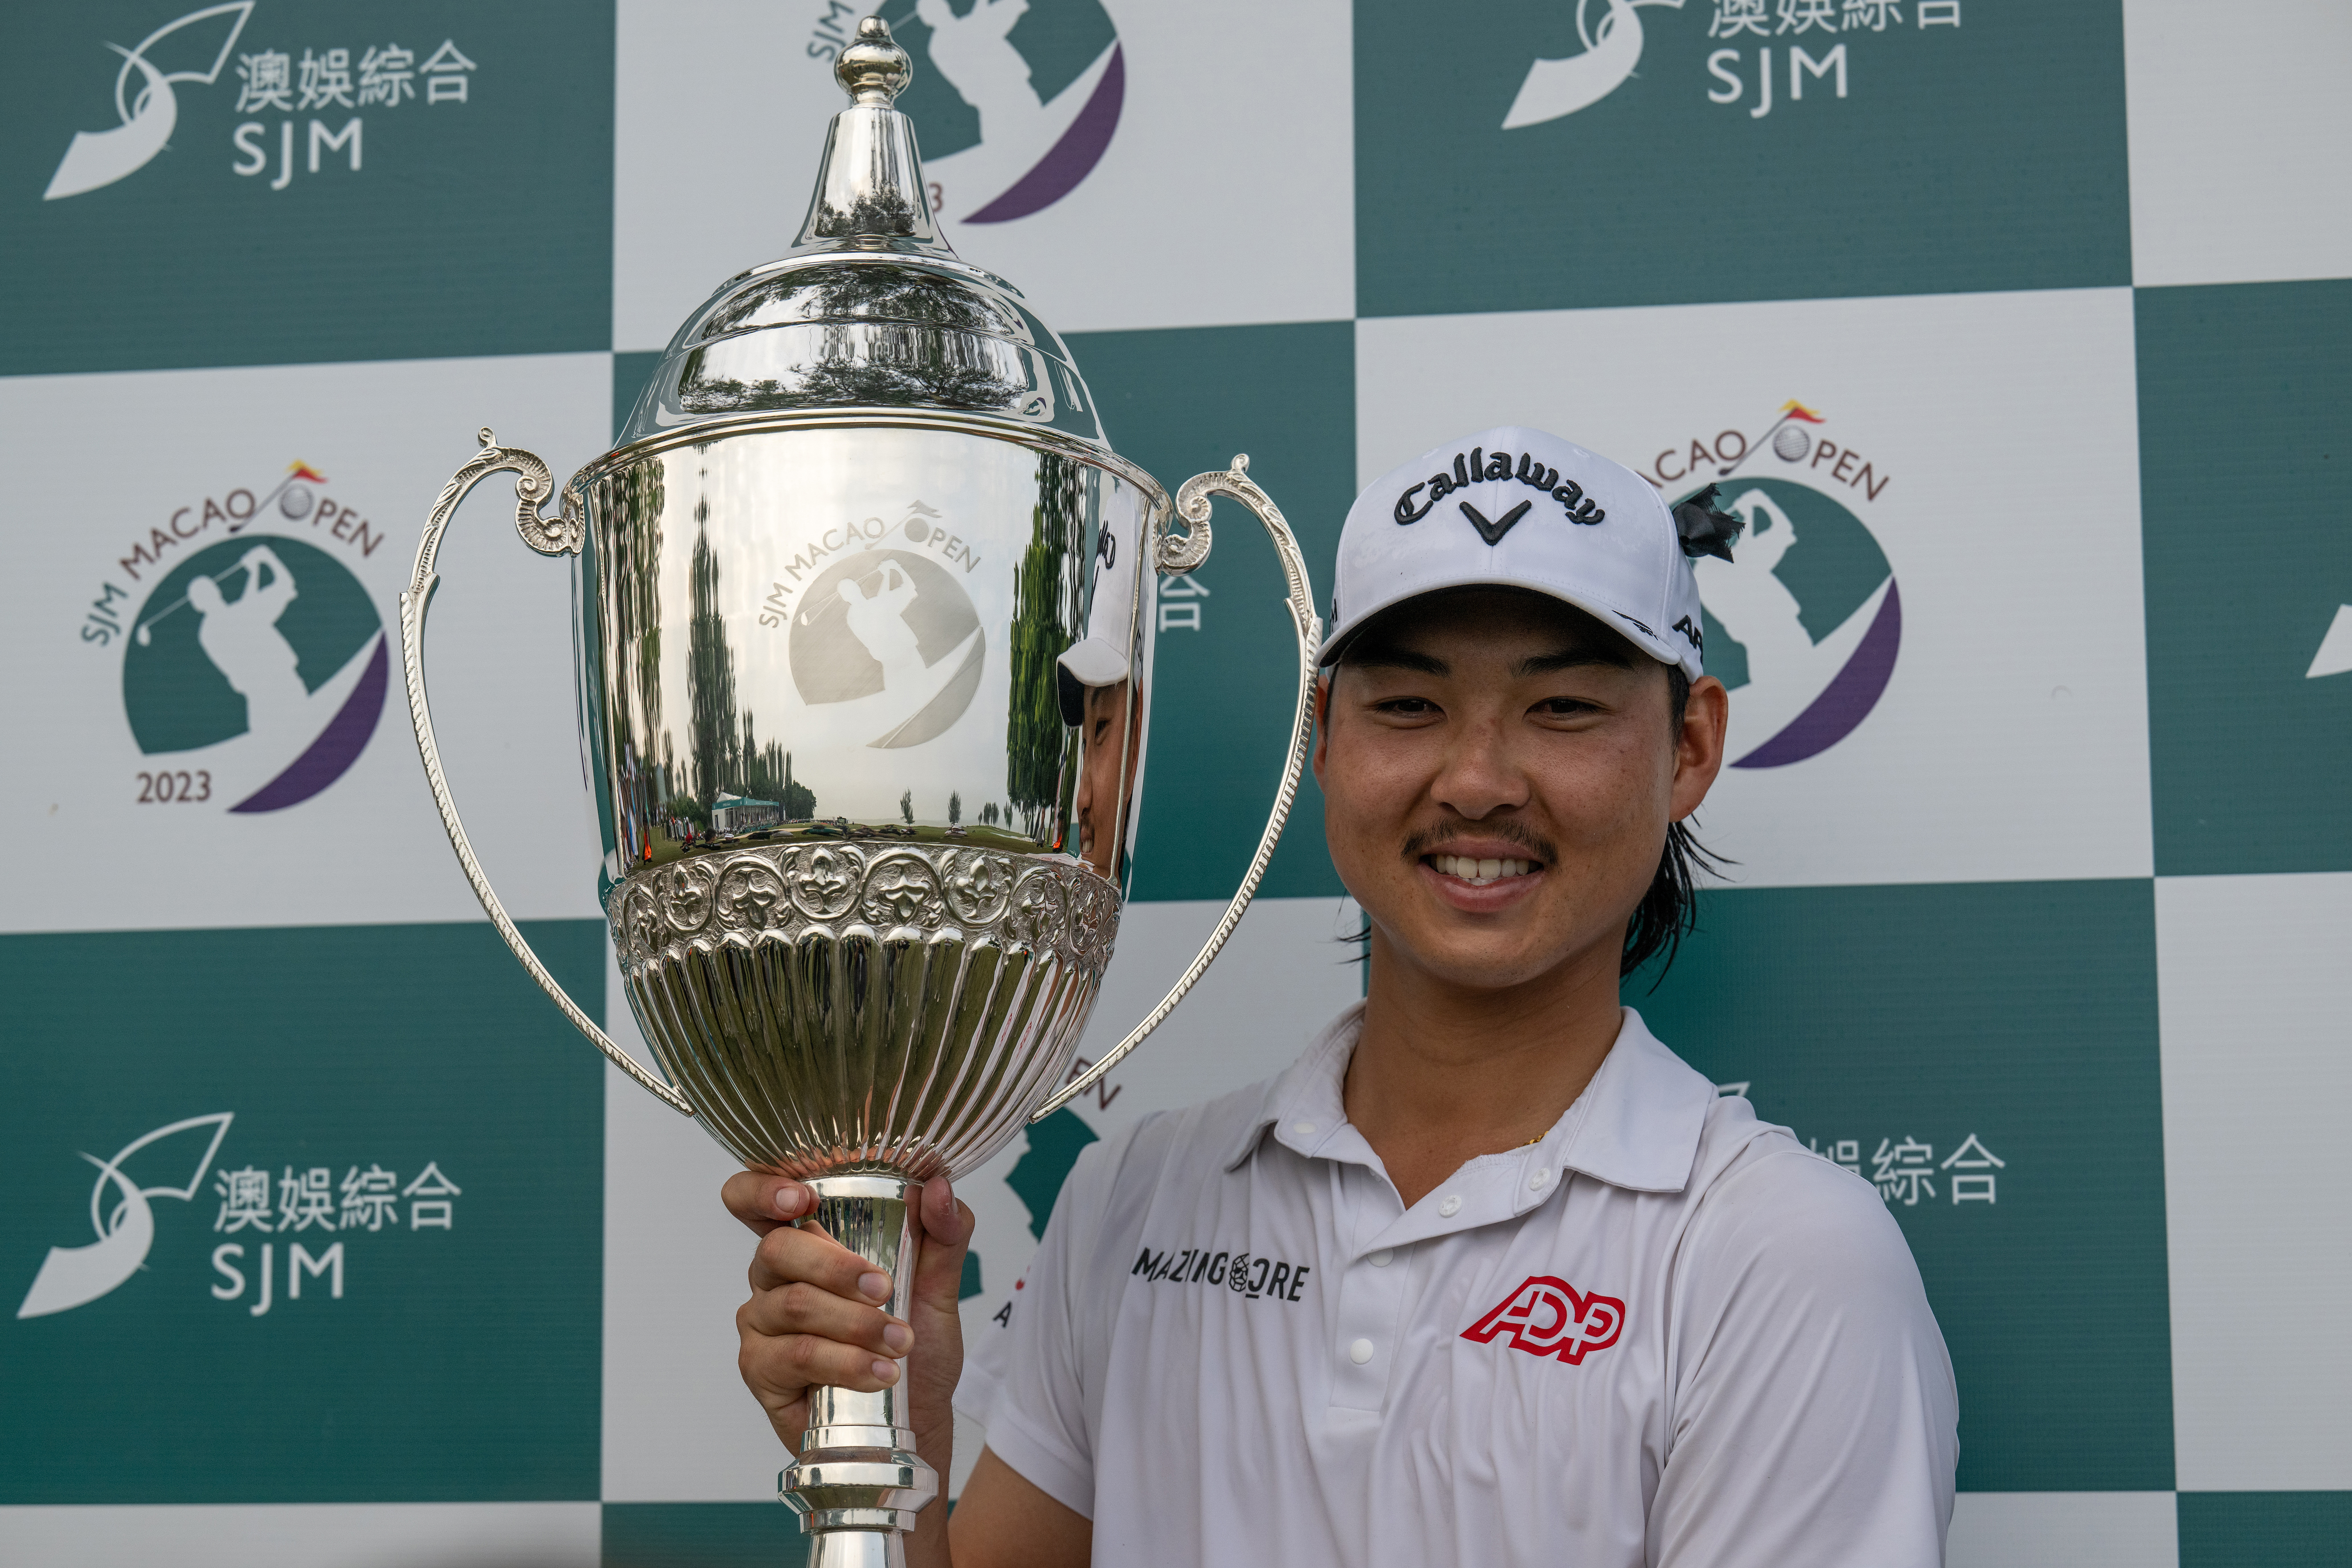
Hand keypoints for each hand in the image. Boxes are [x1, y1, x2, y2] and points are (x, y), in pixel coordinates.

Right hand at [726, 1173, 973, 1459]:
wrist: (916, 1417)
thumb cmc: (916, 1348)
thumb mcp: (939, 1286)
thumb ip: (943, 1232)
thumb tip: (940, 1186)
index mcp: (807, 1242)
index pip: (756, 1200)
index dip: (763, 1190)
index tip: (801, 1198)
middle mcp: (774, 1276)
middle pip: (778, 1248)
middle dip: (836, 1267)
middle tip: (885, 1290)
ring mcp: (761, 1323)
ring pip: (795, 1305)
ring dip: (855, 1325)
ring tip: (900, 1344)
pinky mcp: (760, 1369)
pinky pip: (795, 1355)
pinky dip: (844, 1362)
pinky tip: (878, 1374)